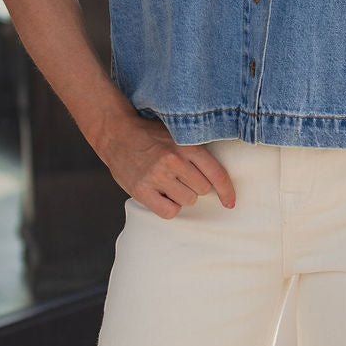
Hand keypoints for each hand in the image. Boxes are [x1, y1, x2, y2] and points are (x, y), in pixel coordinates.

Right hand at [100, 112, 236, 219]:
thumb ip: (195, 152)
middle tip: (180, 177)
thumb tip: (217, 180)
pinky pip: (169, 212)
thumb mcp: (176, 135)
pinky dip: (168, 208)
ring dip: (181, 197)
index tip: (230, 203)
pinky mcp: (142, 190)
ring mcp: (157, 175)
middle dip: (195, 187)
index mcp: (186, 145)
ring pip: (187, 201)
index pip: (216, 174)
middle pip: (202, 190)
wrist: (116, 133)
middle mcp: (174, 160)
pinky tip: (161, 196)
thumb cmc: (150, 136)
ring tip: (167, 183)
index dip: (226, 191)